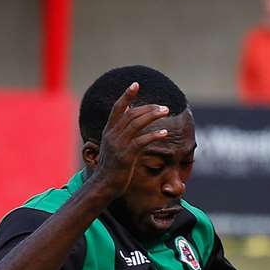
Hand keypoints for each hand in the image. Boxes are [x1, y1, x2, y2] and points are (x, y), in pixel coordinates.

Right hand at [89, 83, 170, 198]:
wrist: (104, 185)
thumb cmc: (111, 168)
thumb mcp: (113, 147)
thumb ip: (120, 132)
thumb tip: (129, 116)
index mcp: (108, 131)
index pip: (117, 108)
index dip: (126, 96)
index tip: (136, 84)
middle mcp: (112, 135)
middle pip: (131, 114)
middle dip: (148, 108)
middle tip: (164, 107)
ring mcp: (118, 145)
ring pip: (136, 124)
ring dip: (152, 116)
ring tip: (165, 112)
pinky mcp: (126, 156)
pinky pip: (142, 141)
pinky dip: (153, 135)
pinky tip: (164, 133)